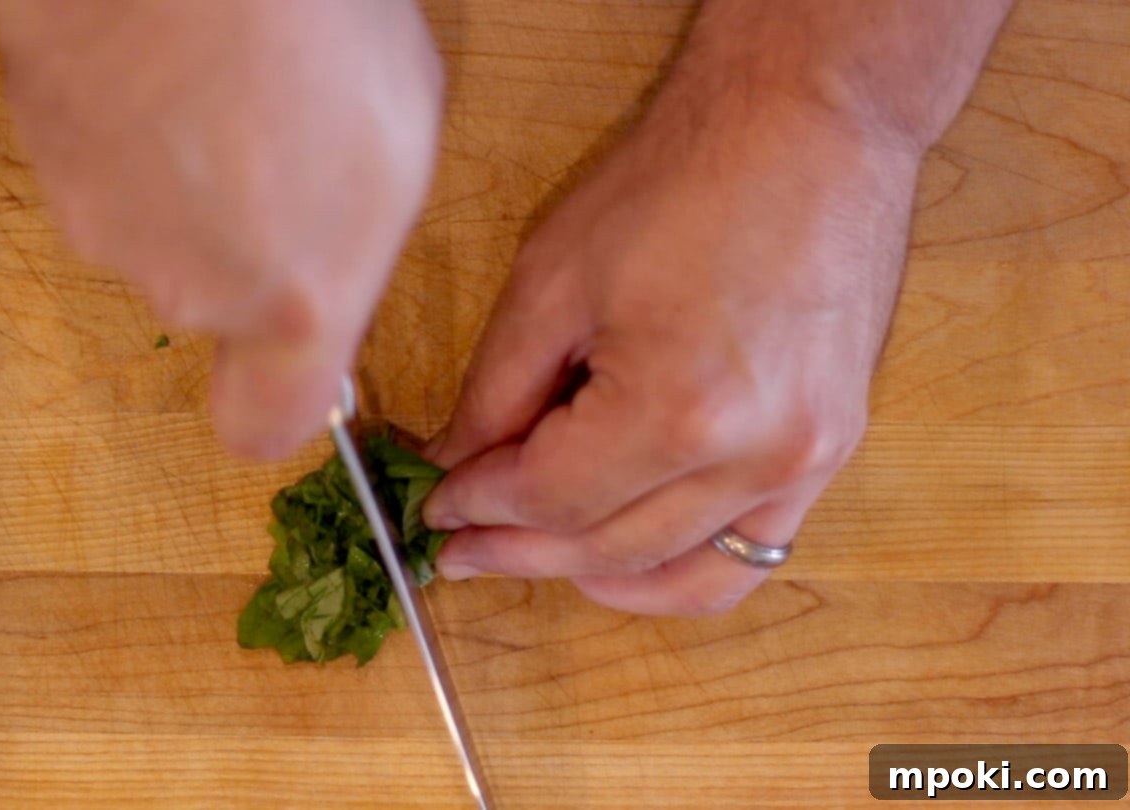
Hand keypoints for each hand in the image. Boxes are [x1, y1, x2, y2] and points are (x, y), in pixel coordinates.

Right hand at [0, 0, 442, 456]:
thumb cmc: (317, 18)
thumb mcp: (401, 137)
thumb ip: (356, 242)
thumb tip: (325, 270)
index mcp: (294, 299)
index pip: (264, 429)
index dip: (275, 397)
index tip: (293, 350)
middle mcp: (189, 288)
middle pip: (213, 303)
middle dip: (242, 243)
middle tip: (275, 144)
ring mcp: (103, 223)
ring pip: (149, 230)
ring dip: (180, 180)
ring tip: (218, 86)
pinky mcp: (42, 153)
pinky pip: (96, 163)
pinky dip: (124, 129)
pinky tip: (160, 60)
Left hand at [422, 88, 921, 615]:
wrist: (809, 123)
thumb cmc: (682, 179)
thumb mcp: (553, 279)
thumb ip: (495, 392)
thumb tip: (454, 461)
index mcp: (677, 407)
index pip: (550, 496)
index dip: (478, 507)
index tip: (434, 504)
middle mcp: (752, 453)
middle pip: (607, 544)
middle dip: (518, 547)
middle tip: (460, 546)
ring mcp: (805, 460)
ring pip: (677, 569)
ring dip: (589, 571)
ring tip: (527, 556)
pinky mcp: (832, 451)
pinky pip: (750, 555)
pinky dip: (677, 573)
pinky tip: (620, 563)